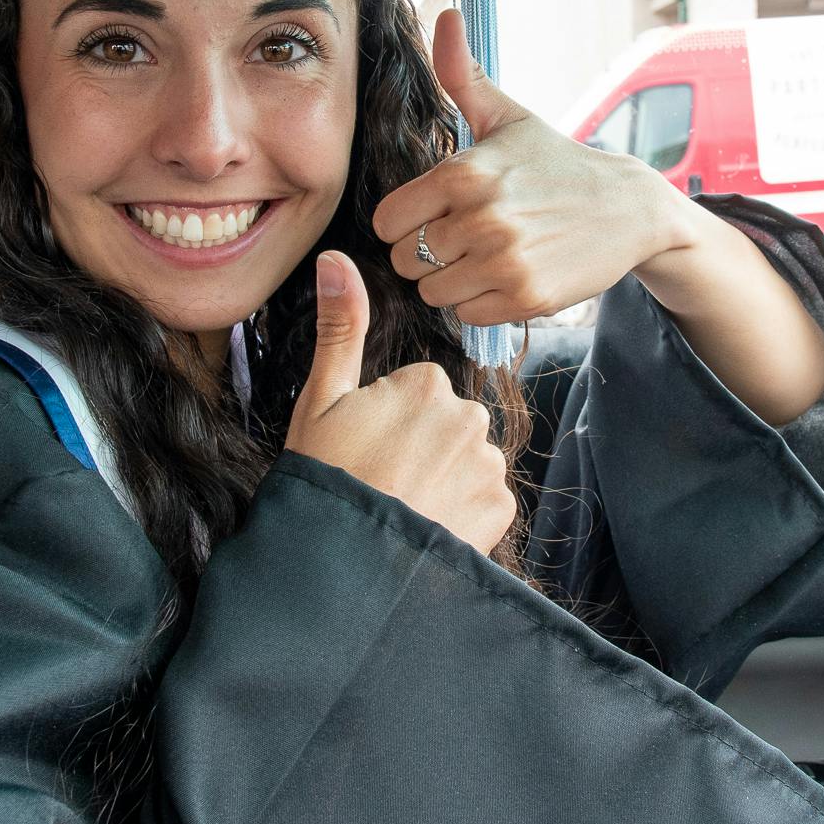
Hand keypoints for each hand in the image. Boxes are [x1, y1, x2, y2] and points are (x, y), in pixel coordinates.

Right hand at [284, 251, 515, 555]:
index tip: (364, 449)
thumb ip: (341, 326)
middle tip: (382, 481)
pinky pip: (485, 501)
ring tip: (403, 508)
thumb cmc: (325, 478)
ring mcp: (489, 464)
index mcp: (428, 383)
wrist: (342, 565)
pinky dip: (462, 514)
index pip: (417, 391)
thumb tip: (335, 257)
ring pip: (468, 461)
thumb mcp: (322, 399)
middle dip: (422, 448)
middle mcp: (470, 415)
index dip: (387, 421)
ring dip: (444, 481)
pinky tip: (427, 526)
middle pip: (447, 424)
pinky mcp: (501, 508)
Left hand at [374, 10, 693, 324]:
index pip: (387, 220)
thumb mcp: (508, 117)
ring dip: (452, 280)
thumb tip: (444, 13)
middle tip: (463, 237)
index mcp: (463, 173)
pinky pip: (466, 312)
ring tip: (485, 256)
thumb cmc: (556, 162)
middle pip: (406, 259)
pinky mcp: (525, 297)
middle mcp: (480, 218)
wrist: (629, 209)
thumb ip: (460, 75)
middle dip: (427, 251)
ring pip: (432, 290)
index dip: (405, 221)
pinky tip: (506, 275)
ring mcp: (503, 261)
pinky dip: (480, 301)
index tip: (434, 214)